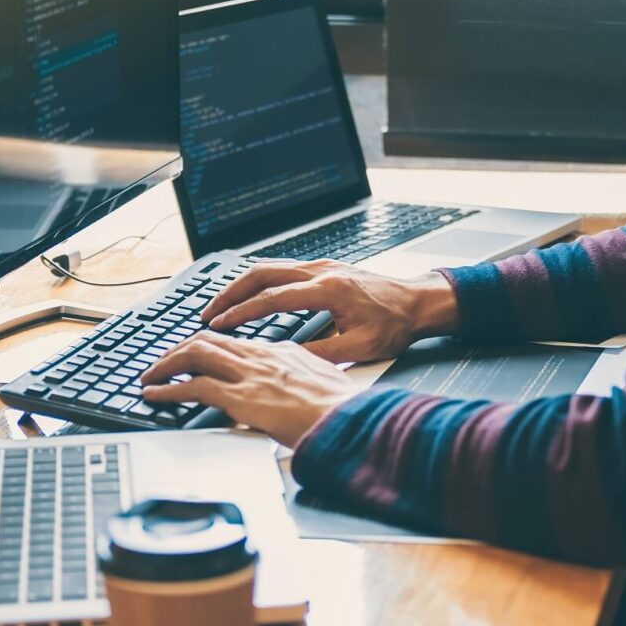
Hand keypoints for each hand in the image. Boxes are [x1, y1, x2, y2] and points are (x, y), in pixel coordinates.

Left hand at [140, 331, 359, 446]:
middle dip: (180, 348)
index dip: (212, 345)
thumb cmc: (344, 409)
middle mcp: (263, 356)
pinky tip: (154, 395)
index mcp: (284, 351)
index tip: (198, 352)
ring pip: (196, 354)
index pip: (237, 342)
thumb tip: (292, 388)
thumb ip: (302, 378)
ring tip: (150, 374)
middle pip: (210, 339)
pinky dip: (168, 389)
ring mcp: (251, 375)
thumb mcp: (324, 383)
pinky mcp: (242, 398)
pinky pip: (194, 387)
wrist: (352, 420)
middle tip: (164, 360)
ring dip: (167, 363)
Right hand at [200, 259, 458, 364]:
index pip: (273, 298)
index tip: (219, 324)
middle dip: (230, 292)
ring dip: (242, 284)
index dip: (242, 312)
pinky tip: (250, 295)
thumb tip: (283, 360)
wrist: (419, 302)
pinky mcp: (326, 268)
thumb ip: (320, 353)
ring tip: (220, 305)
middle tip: (207, 313)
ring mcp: (323, 266)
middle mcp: (321, 271)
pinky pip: (283, 268)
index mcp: (328, 289)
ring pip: (270, 267)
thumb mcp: (359, 348)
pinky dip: (260, 280)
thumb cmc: (396, 324)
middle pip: (262, 273)